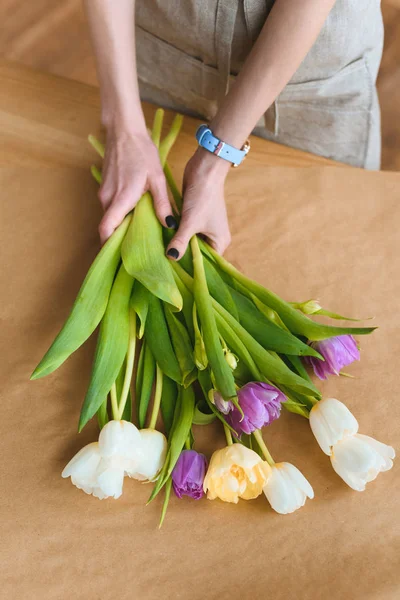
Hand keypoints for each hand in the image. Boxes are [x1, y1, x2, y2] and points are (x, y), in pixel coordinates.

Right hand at [98, 125, 174, 243]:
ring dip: (120, 225)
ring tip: (139, 233)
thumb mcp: (157, 178)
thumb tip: (170, 225)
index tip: (119, 255)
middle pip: (108, 226)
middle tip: (136, 249)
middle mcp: (108, 198)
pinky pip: (110, 207)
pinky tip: (135, 215)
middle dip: (119, 238)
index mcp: (121, 198)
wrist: (124, 131)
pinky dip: (119, 214)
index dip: (109, 244)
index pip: (106, 228)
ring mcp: (104, 192)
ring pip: (110, 216)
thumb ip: (162, 203)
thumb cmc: (141, 152)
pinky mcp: (105, 187)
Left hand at [166, 148, 231, 259]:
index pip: (207, 264)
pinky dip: (175, 235)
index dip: (192, 269)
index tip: (175, 275)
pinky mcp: (194, 218)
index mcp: (220, 242)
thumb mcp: (190, 222)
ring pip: (188, 243)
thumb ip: (180, 241)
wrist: (204, 169)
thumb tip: (170, 258)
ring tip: (161, 256)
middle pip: (196, 255)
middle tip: (164, 267)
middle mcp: (214, 237)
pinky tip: (163, 241)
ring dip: (177, 246)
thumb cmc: (203, 196)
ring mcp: (204, 228)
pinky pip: (184, 233)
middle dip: (182, 258)